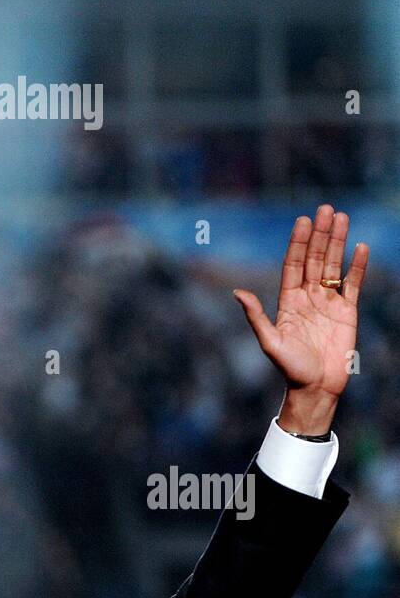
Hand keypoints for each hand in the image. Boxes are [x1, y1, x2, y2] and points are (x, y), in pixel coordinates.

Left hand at [233, 204, 368, 432]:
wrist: (316, 388)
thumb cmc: (290, 369)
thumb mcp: (270, 342)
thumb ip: (256, 316)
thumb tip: (238, 293)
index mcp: (288, 303)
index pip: (293, 266)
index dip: (298, 243)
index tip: (302, 221)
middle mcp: (308, 299)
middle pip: (314, 259)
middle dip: (319, 235)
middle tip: (325, 209)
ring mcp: (328, 303)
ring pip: (333, 266)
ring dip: (337, 242)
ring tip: (341, 218)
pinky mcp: (347, 312)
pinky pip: (353, 284)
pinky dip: (357, 267)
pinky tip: (360, 248)